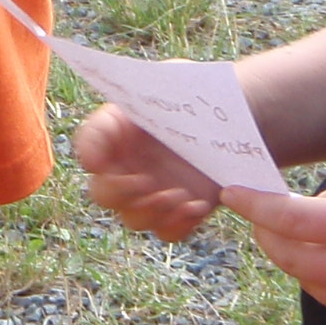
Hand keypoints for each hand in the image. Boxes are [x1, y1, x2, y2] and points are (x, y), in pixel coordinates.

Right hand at [73, 104, 220, 240]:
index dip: (91, 155)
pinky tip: (197, 205)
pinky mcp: (180, 213)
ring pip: (135, 218)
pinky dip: (180, 223)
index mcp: (119, 135)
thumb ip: (134, 102)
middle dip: (121, 192)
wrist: (235, 121)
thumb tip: (96, 152)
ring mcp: (153, 195)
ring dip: (153, 210)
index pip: (90, 147)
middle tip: (146, 182)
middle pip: (103, 194)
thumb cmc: (193, 103)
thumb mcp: (165, 93)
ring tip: (180, 193)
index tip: (101, 161)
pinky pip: (168, 231)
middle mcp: (128, 168)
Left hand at [220, 177, 325, 324]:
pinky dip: (321, 280)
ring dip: (294, 257)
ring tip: (300, 237)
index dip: (257, 205)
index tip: (233, 192)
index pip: (292, 219)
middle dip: (266, 233)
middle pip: (288, 255)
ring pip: (304, 280)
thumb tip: (307, 211)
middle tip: (262, 217)